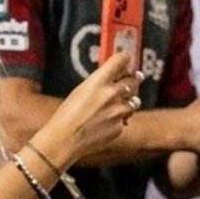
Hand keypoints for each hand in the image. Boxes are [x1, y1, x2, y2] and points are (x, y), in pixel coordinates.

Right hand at [34, 51, 139, 168]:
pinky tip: (104, 122)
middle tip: (133, 79)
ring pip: (134, 101)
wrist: (65, 139)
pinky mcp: (119, 127)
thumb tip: (115, 77)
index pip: (122, 59)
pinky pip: (124, 119)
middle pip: (133, 80)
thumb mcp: (81, 90)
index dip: (125, 58)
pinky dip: (118, 119)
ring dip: (128, 101)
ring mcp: (118, 111)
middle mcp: (113, 93)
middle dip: (133, 79)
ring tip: (117, 105)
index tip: (125, 60)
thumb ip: (100, 82)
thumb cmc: (67, 113)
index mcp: (100, 80)